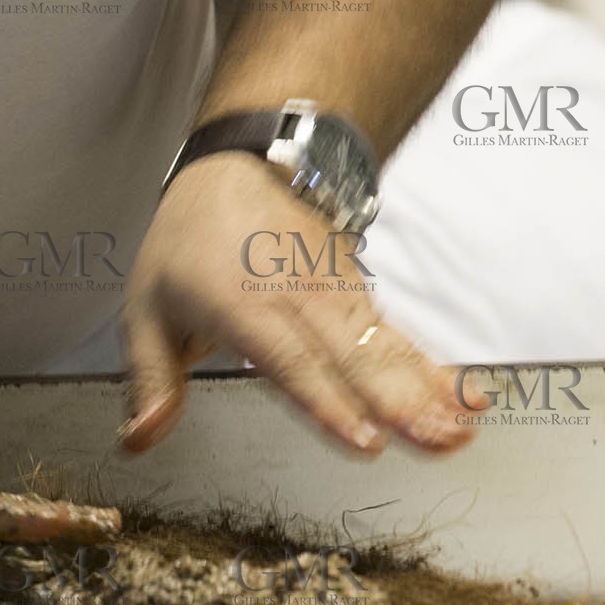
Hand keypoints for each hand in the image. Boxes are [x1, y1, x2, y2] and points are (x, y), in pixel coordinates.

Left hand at [119, 154, 479, 454]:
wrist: (236, 165)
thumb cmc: (187, 242)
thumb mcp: (145, 309)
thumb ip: (150, 381)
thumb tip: (138, 438)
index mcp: (240, 304)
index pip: (290, 359)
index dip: (328, 401)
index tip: (364, 440)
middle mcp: (297, 297)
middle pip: (354, 354)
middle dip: (398, 401)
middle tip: (435, 440)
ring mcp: (336, 290)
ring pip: (386, 343)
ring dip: (428, 388)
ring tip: (461, 428)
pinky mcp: (359, 290)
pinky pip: (400, 332)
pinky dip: (435, 364)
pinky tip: (466, 396)